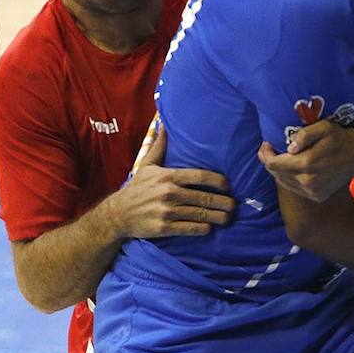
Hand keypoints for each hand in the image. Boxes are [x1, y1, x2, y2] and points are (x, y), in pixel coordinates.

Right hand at [113, 125, 235, 237]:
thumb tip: (165, 124)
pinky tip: (210, 227)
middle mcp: (169, 193)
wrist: (118, 214)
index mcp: (169, 176)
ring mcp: (167, 211)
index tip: (228, 185)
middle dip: (225, 202)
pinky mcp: (165, 228)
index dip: (219, 181)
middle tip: (235, 205)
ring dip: (219, 217)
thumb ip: (160, 146)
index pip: (201, 176)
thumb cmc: (137, 188)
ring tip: (228, 218)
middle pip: (206, 197)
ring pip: (202, 214)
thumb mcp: (147, 165)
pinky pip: (191, 228)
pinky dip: (204, 228)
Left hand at [257, 122, 353, 202]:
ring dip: (279, 171)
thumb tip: (289, 147)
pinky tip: (293, 169)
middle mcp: (308, 182)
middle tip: (271, 149)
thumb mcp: (324, 127)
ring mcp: (313, 192)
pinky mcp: (317, 196)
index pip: (274, 164)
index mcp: (307, 164)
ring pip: (284, 183)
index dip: (265, 154)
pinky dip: (290, 179)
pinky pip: (295, 189)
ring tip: (281, 158)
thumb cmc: (341, 137)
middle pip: (276, 174)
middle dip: (270, 161)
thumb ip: (304, 135)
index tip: (266, 144)